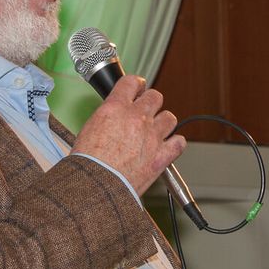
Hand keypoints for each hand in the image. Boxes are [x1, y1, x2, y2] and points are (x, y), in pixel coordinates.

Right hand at [71, 74, 185, 195]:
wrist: (97, 186)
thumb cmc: (88, 163)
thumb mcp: (88, 129)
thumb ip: (106, 117)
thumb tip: (111, 117)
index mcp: (116, 108)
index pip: (132, 82)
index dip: (136, 84)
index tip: (137, 88)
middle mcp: (137, 118)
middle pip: (155, 96)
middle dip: (150, 102)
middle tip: (146, 109)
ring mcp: (152, 136)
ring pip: (169, 117)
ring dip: (163, 122)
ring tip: (156, 129)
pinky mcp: (162, 156)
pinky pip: (179, 142)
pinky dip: (175, 143)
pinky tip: (168, 146)